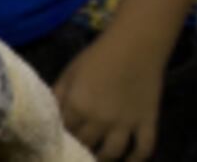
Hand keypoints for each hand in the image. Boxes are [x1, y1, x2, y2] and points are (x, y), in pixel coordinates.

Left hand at [52, 28, 166, 160]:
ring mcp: (126, 124)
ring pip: (112, 153)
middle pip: (86, 145)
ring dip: (103, 159)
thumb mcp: (70, 72)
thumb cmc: (98, 56)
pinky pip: (144, 148)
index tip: (55, 143)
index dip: (59, 138)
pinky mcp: (147, 122)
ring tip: (96, 159)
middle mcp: (100, 120)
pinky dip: (137, 160)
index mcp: (77, 105)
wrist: (135, 45)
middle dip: (78, 150)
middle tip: (75, 153)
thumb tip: (49, 113)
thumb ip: (59, 94)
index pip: (63, 131)